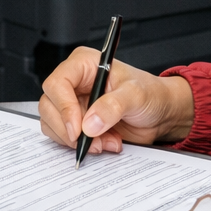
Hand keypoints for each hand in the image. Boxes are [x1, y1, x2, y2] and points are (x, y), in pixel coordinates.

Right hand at [38, 47, 195, 154]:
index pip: (57, 83)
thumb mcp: (136, 95)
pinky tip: (104, 142)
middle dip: (69, 129)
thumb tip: (89, 123)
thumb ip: (113, 106)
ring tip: (105, 141)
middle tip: (91, 140)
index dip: (63, 107)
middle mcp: (74, 83)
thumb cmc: (151, 94)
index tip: (77, 129)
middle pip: (49, 106)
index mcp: (84, 65)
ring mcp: (73, 103)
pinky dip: (81, 145)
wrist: (161, 114)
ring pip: (52, 124)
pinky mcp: (76, 123)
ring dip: (76, 140)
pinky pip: (63, 137)